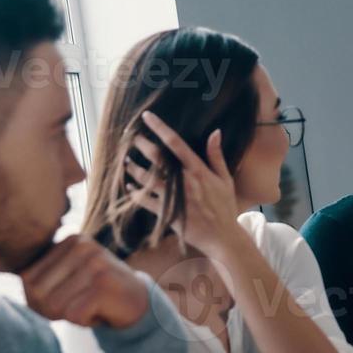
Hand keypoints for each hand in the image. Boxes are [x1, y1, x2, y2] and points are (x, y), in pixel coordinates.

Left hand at [21, 235, 150, 328]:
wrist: (141, 305)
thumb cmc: (97, 294)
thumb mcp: (69, 276)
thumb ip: (41, 275)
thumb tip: (15, 279)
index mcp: (70, 240)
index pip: (27, 278)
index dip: (40, 300)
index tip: (67, 298)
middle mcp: (83, 246)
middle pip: (38, 293)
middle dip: (53, 310)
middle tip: (79, 307)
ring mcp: (95, 264)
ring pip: (55, 306)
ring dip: (71, 316)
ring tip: (91, 306)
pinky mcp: (105, 285)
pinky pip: (74, 316)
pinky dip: (86, 322)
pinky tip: (102, 312)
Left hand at [129, 110, 245, 258]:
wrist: (222, 236)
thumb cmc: (224, 206)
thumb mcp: (225, 179)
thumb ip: (216, 155)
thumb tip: (215, 132)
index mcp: (198, 170)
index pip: (175, 143)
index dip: (159, 128)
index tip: (147, 116)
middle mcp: (184, 182)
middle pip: (156, 158)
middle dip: (141, 145)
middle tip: (132, 137)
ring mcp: (174, 198)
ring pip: (147, 178)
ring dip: (134, 169)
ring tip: (128, 162)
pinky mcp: (167, 213)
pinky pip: (144, 200)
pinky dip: (135, 193)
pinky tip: (131, 187)